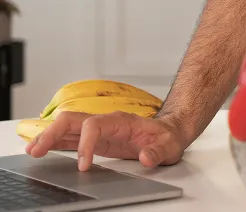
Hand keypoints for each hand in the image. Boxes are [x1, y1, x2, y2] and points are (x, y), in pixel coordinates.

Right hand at [25, 111, 187, 170]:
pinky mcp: (97, 139)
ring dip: (49, 137)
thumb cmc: (167, 136)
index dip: (85, 144)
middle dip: (53, 133)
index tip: (83, 166)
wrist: (170, 131)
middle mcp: (106, 122)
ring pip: (68, 127)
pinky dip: (56, 142)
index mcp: (120, 121)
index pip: (93, 125)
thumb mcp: (169, 145)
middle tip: (37, 151)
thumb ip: (157, 151)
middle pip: (73, 120)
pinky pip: (72, 137)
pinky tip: (44, 149)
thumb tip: (145, 157)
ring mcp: (100, 130)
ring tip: (32, 150)